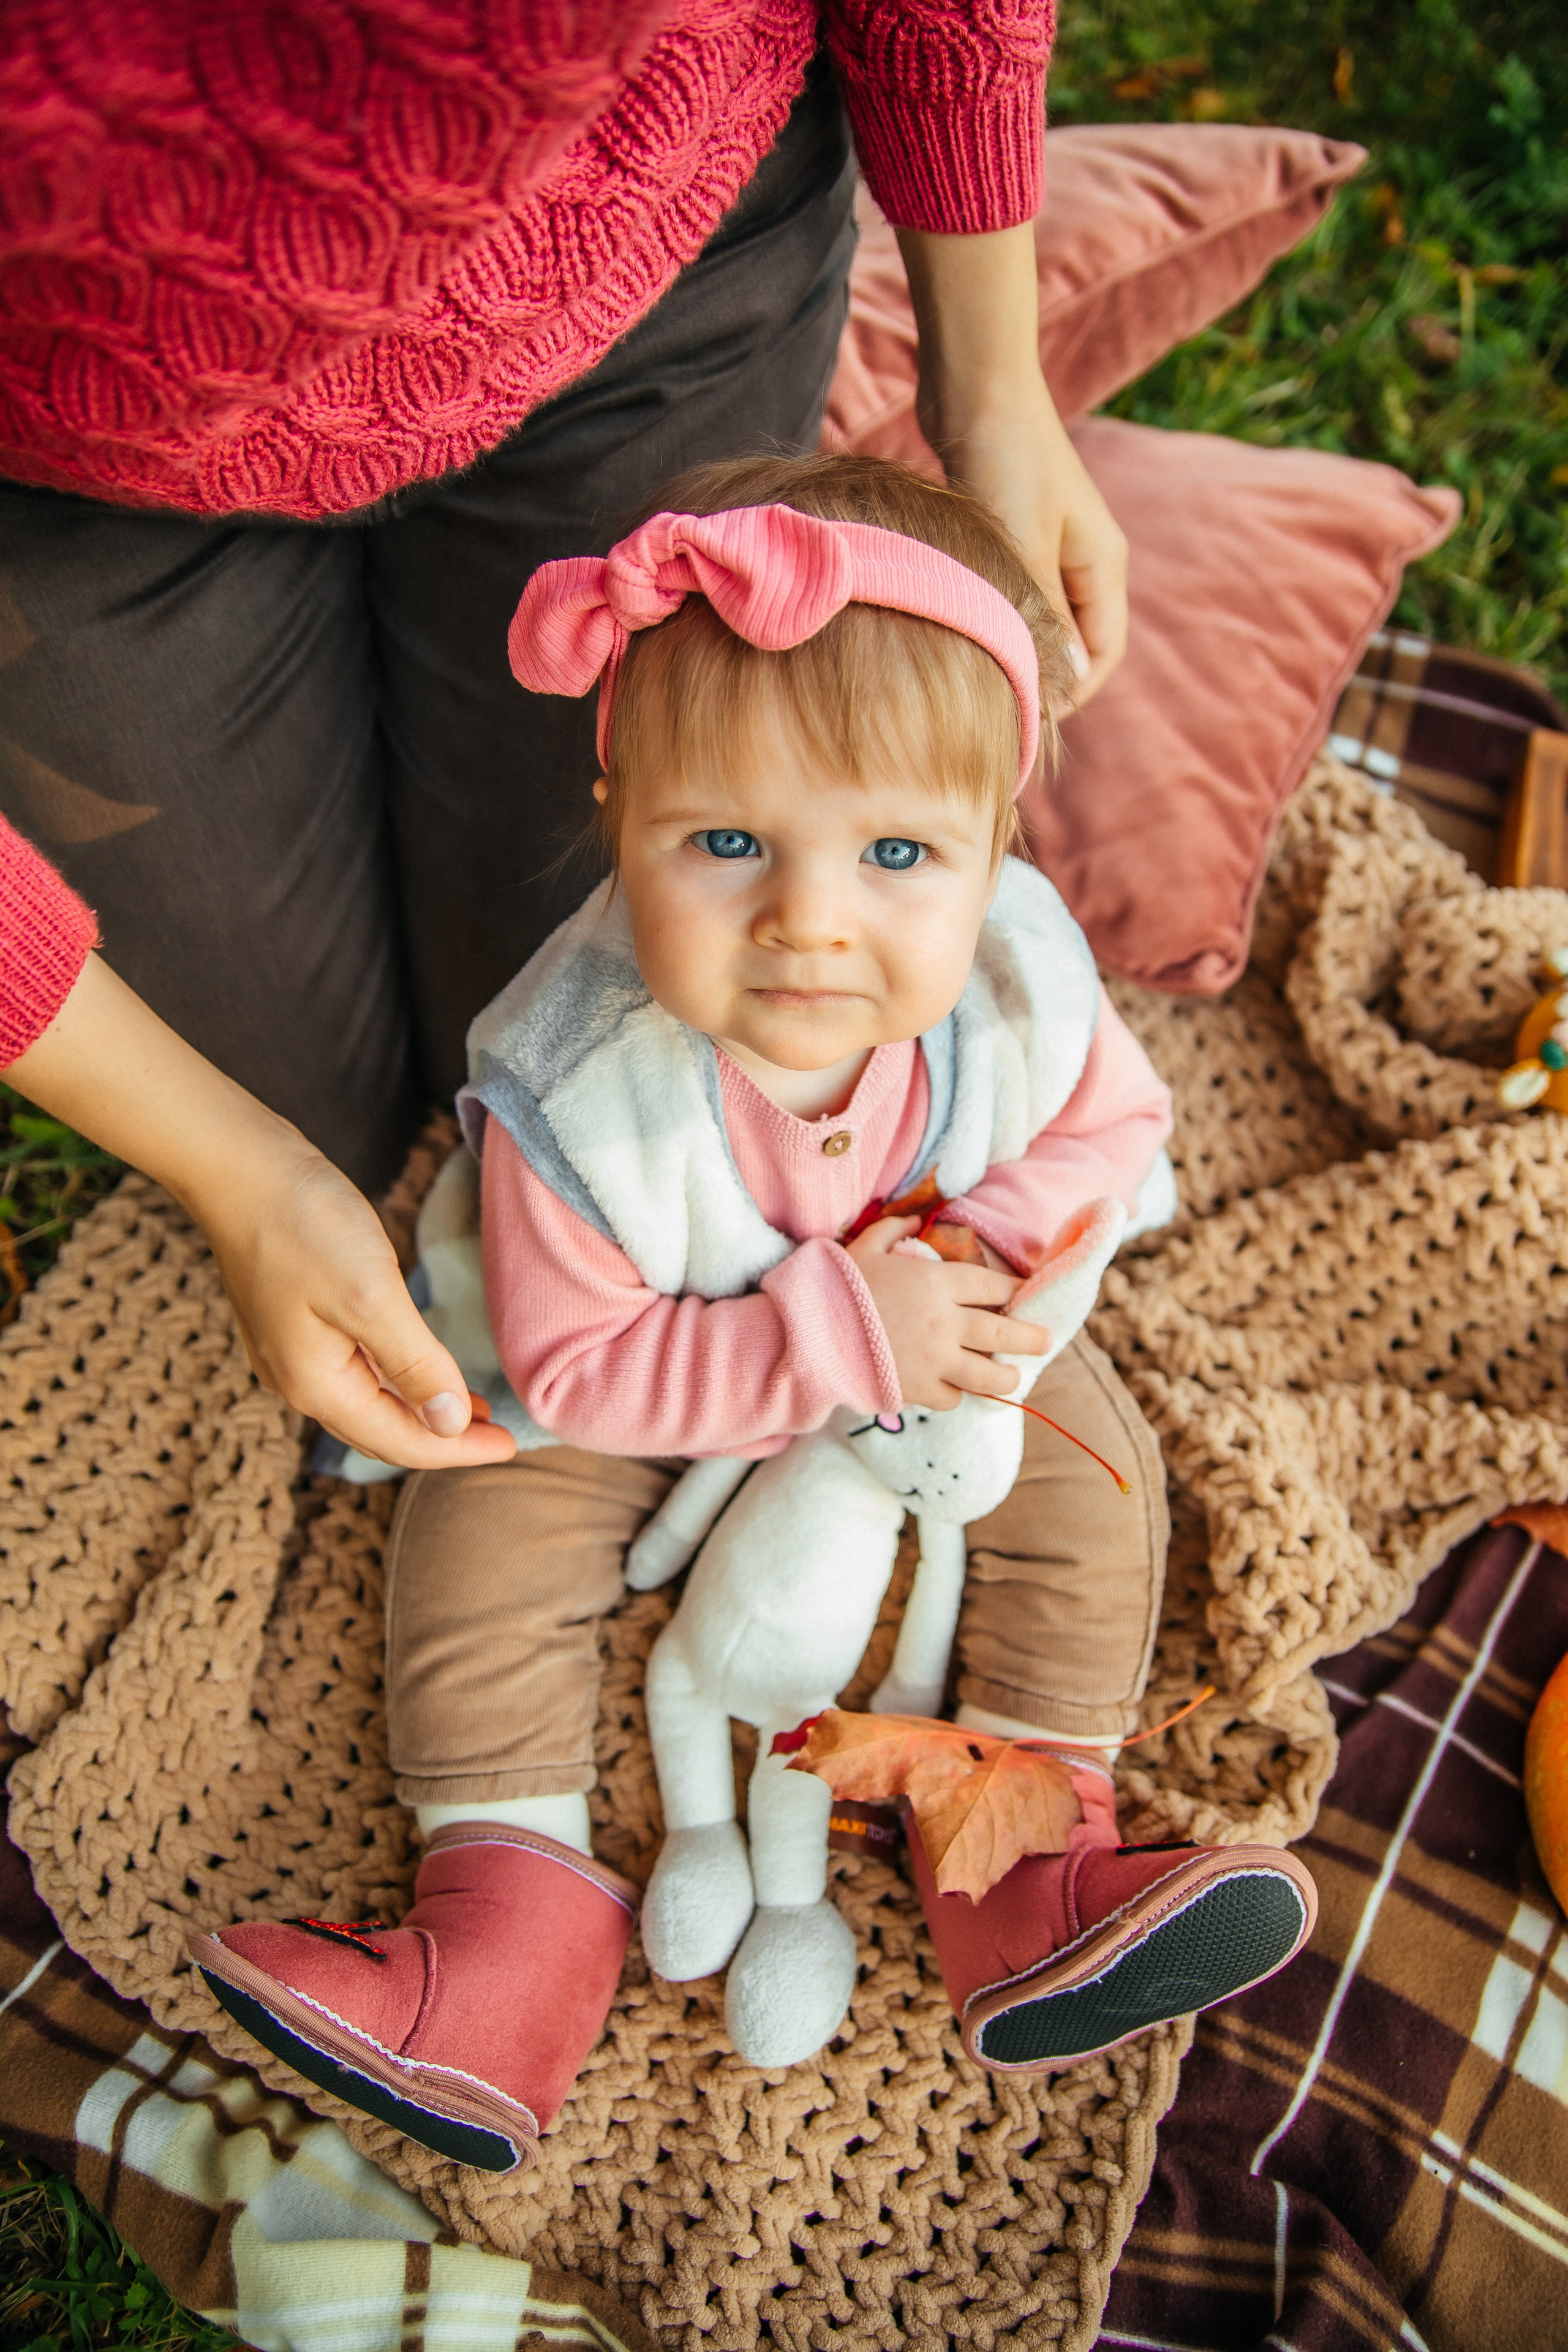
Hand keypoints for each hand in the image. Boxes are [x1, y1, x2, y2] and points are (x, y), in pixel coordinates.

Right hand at [6, 954, 516, 1470]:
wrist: (235, 1167)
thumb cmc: (302, 1224)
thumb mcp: (372, 1295)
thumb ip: (414, 1364)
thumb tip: (449, 1423)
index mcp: (318, 1385)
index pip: (401, 1441)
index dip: (459, 1449)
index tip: (512, 1447)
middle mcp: (298, 1382)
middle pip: (382, 1431)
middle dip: (441, 1438)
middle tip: (499, 1437)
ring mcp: (290, 1354)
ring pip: (368, 1403)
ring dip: (420, 1410)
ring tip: (470, 1412)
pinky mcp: (292, 1323)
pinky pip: (354, 1371)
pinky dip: (395, 1380)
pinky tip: (419, 1369)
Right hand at [847, 1215, 1046, 1408]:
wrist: (809, 1336)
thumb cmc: (836, 1287)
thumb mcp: (864, 1247)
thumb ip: (893, 1231)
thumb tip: (913, 1222)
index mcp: (938, 1282)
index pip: (993, 1286)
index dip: (1013, 1290)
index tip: (1020, 1294)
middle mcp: (947, 1322)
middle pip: (1005, 1332)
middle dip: (1031, 1337)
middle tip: (1045, 1339)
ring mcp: (936, 1360)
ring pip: (989, 1374)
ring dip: (1005, 1376)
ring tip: (1012, 1376)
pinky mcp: (919, 1390)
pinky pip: (953, 1397)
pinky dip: (957, 1393)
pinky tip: (954, 1386)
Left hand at [897, 222, 1128, 710]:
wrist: (974, 385)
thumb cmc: (1005, 460)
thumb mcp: (1025, 546)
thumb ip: (1044, 617)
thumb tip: (1064, 684)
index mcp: (1104, 563)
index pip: (1103, 654)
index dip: (1071, 695)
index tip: (1025, 720)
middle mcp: (1085, 558)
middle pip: (1075, 643)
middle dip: (1042, 678)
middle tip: (993, 710)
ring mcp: (1051, 545)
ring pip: (1041, 621)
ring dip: (1015, 648)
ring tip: (974, 677)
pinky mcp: (1015, 534)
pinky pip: (1014, 595)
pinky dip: (996, 618)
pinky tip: (961, 634)